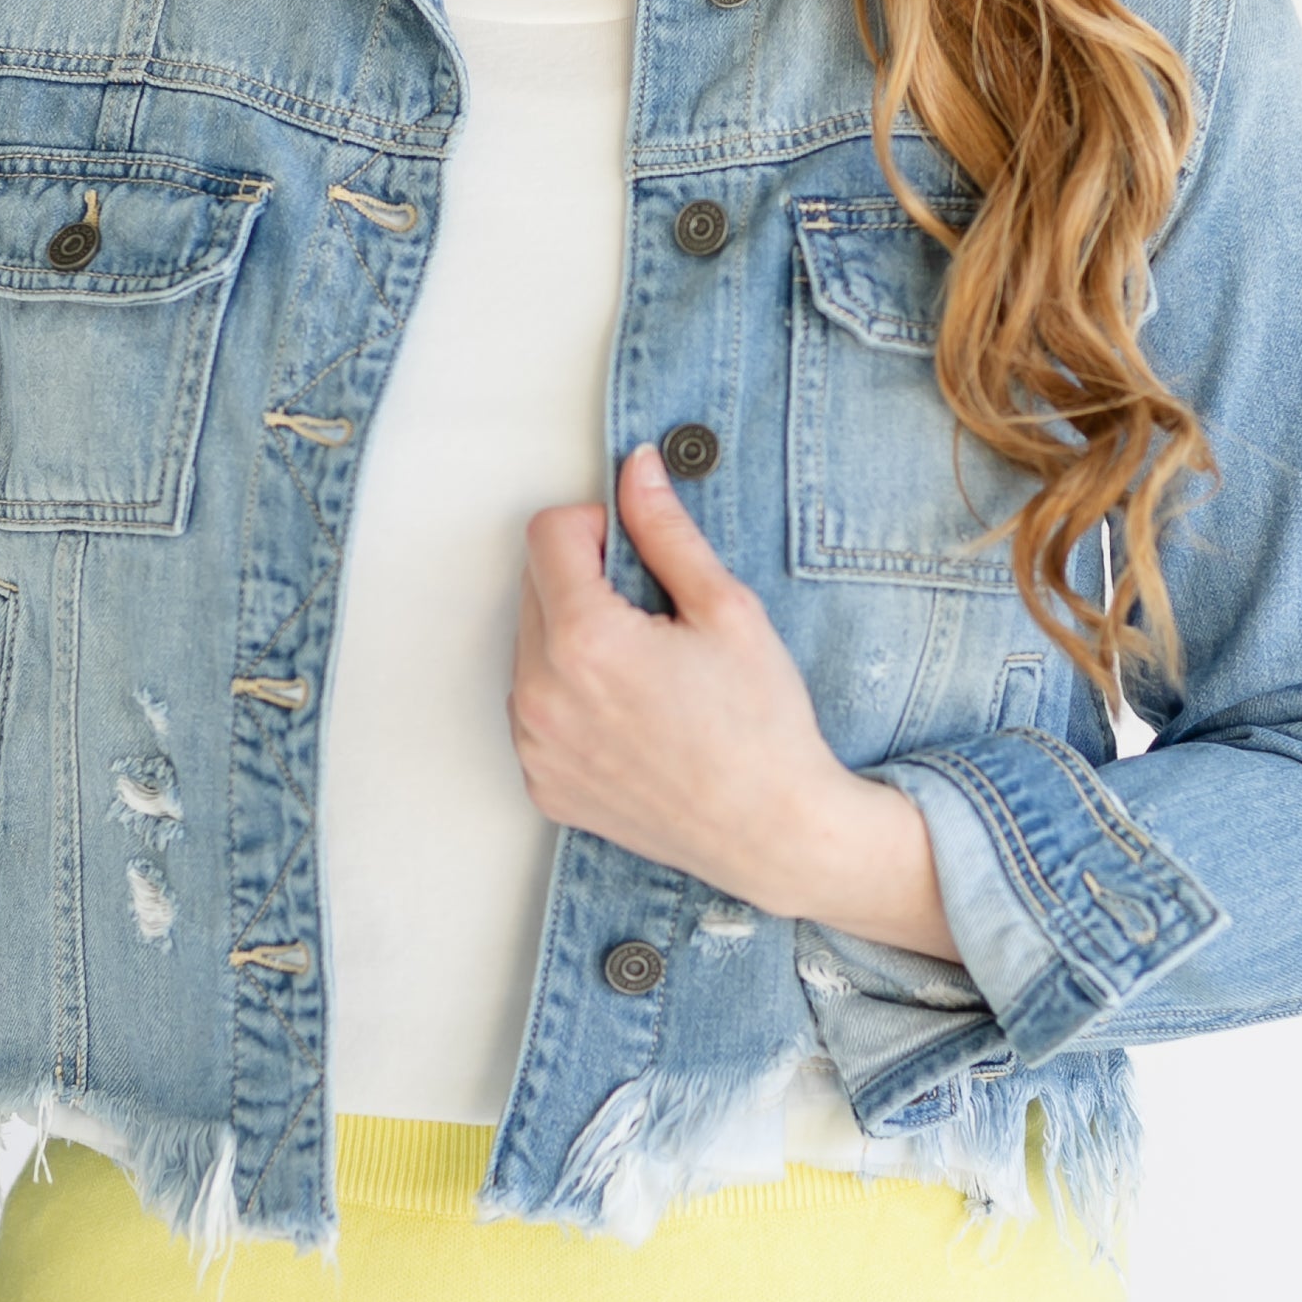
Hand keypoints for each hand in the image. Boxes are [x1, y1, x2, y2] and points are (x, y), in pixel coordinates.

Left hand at [512, 443, 960, 958]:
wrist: (772, 832)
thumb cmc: (761, 726)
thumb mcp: (726, 610)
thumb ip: (666, 532)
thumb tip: (636, 469)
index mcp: (584, 640)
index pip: (547, 534)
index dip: (595, 525)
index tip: (633, 552)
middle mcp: (541, 694)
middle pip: (533, 587)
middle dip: (584, 583)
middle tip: (653, 621)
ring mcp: (535, 746)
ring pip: (529, 649)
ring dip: (572, 641)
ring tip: (645, 677)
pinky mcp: (541, 783)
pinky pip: (535, 712)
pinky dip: (570, 700)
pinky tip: (631, 719)